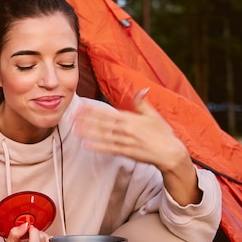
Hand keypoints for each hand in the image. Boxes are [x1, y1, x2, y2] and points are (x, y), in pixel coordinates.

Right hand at [0, 222, 48, 241]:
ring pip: (48, 241)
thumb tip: (26, 225)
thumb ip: (16, 232)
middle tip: (28, 233)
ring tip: (33, 237)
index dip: (33, 231)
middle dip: (36, 232)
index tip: (28, 228)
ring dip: (41, 235)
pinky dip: (45, 239)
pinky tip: (38, 240)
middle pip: (42, 240)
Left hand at [73, 88, 200, 205]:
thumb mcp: (153, 115)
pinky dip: (98, 147)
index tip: (81, 105)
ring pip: (103, 135)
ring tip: (74, 129)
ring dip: (88, 132)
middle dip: (85, 119)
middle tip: (71, 116)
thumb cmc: (162, 134)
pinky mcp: (127, 152)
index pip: (108, 112)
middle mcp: (127, 129)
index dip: (93, 109)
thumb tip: (142, 89)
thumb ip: (143, 103)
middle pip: (102, 123)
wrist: (171, 153)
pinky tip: (86, 145)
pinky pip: (109, 149)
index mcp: (131, 118)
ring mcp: (126, 141)